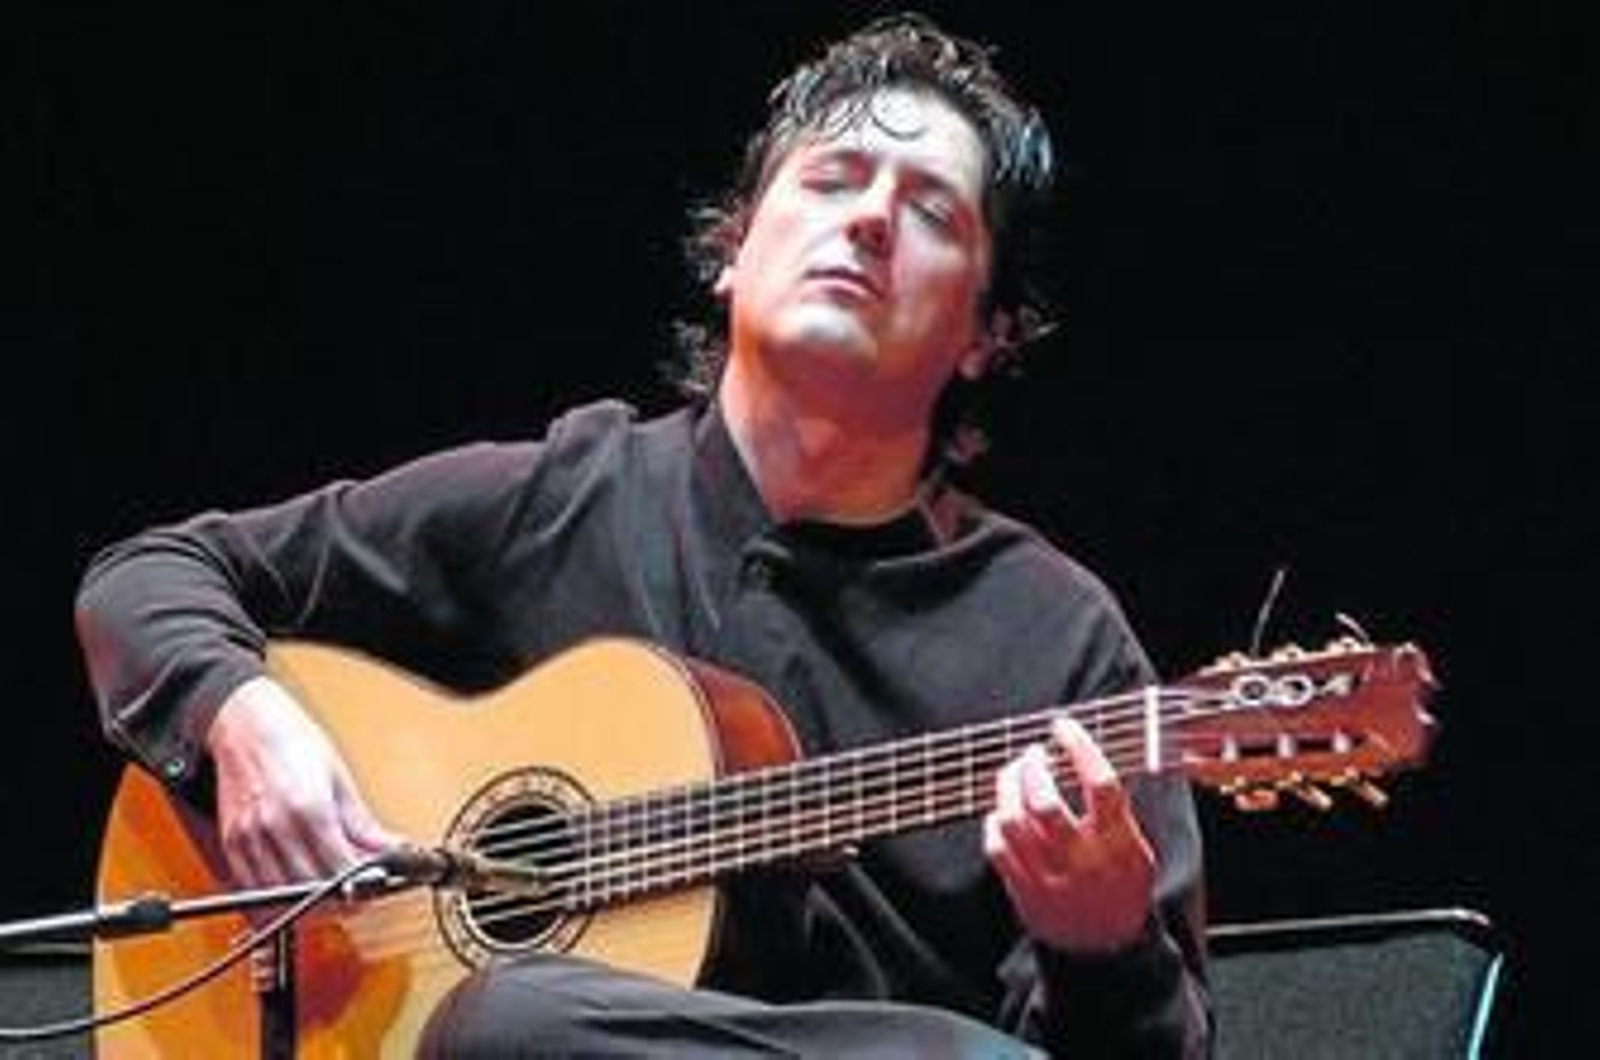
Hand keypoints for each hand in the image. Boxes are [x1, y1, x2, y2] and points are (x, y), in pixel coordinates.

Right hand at [205, 676, 396, 886]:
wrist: (245, 725)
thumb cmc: (292, 743)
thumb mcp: (339, 779)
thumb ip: (362, 824)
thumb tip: (390, 848)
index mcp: (309, 809)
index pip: (341, 868)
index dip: (363, 885)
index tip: (376, 885)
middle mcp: (275, 828)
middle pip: (311, 888)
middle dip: (340, 899)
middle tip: (359, 895)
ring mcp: (249, 839)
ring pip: (280, 897)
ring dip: (307, 906)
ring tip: (330, 896)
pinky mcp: (231, 845)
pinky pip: (252, 890)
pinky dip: (275, 901)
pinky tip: (295, 894)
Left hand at [983, 716, 1155, 952]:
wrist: (1104, 950)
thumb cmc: (1122, 891)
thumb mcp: (1138, 851)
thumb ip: (1117, 811)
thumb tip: (1089, 757)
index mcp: (1118, 845)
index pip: (1101, 783)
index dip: (1080, 746)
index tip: (1064, 726)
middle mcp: (1082, 860)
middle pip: (1045, 801)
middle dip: (1033, 766)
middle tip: (1033, 752)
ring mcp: (1048, 877)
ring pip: (1013, 820)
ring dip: (1008, 787)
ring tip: (1014, 773)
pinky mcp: (1022, 890)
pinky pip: (996, 846)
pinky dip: (994, 820)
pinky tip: (1003, 810)